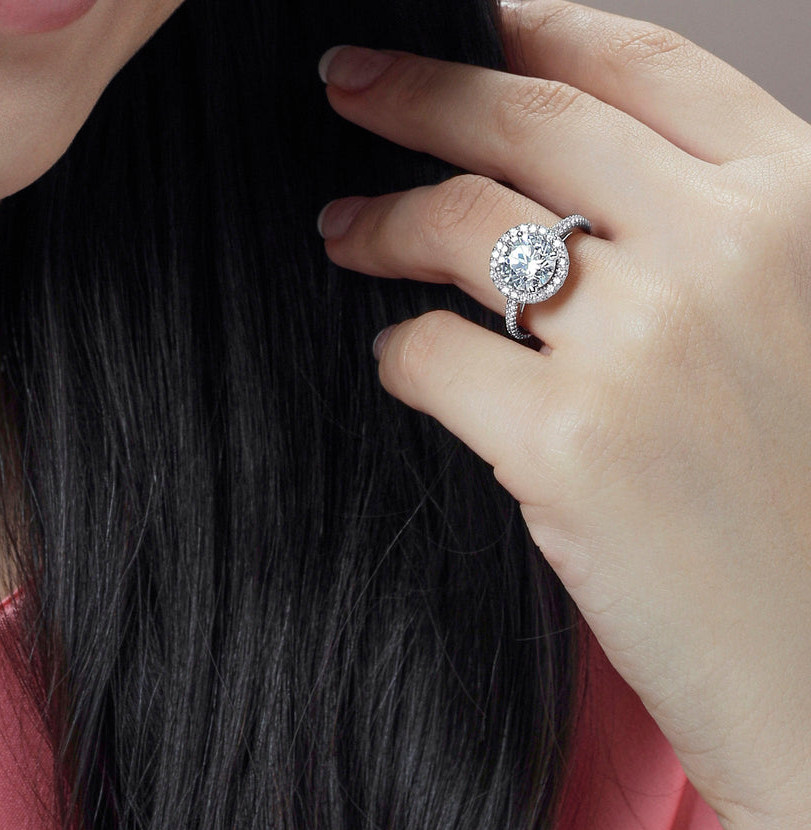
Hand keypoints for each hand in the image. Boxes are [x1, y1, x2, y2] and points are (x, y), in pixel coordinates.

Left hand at [316, 0, 810, 829]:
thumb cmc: (807, 509)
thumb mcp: (796, 331)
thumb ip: (709, 246)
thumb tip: (565, 198)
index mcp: (798, 206)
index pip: (640, 68)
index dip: (534, 31)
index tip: (463, 23)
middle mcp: (727, 249)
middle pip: (529, 123)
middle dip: (419, 89)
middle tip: (345, 81)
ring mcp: (645, 344)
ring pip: (465, 230)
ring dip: (383, 219)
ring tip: (338, 228)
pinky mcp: (567, 445)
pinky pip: (433, 357)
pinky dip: (399, 355)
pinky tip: (396, 364)